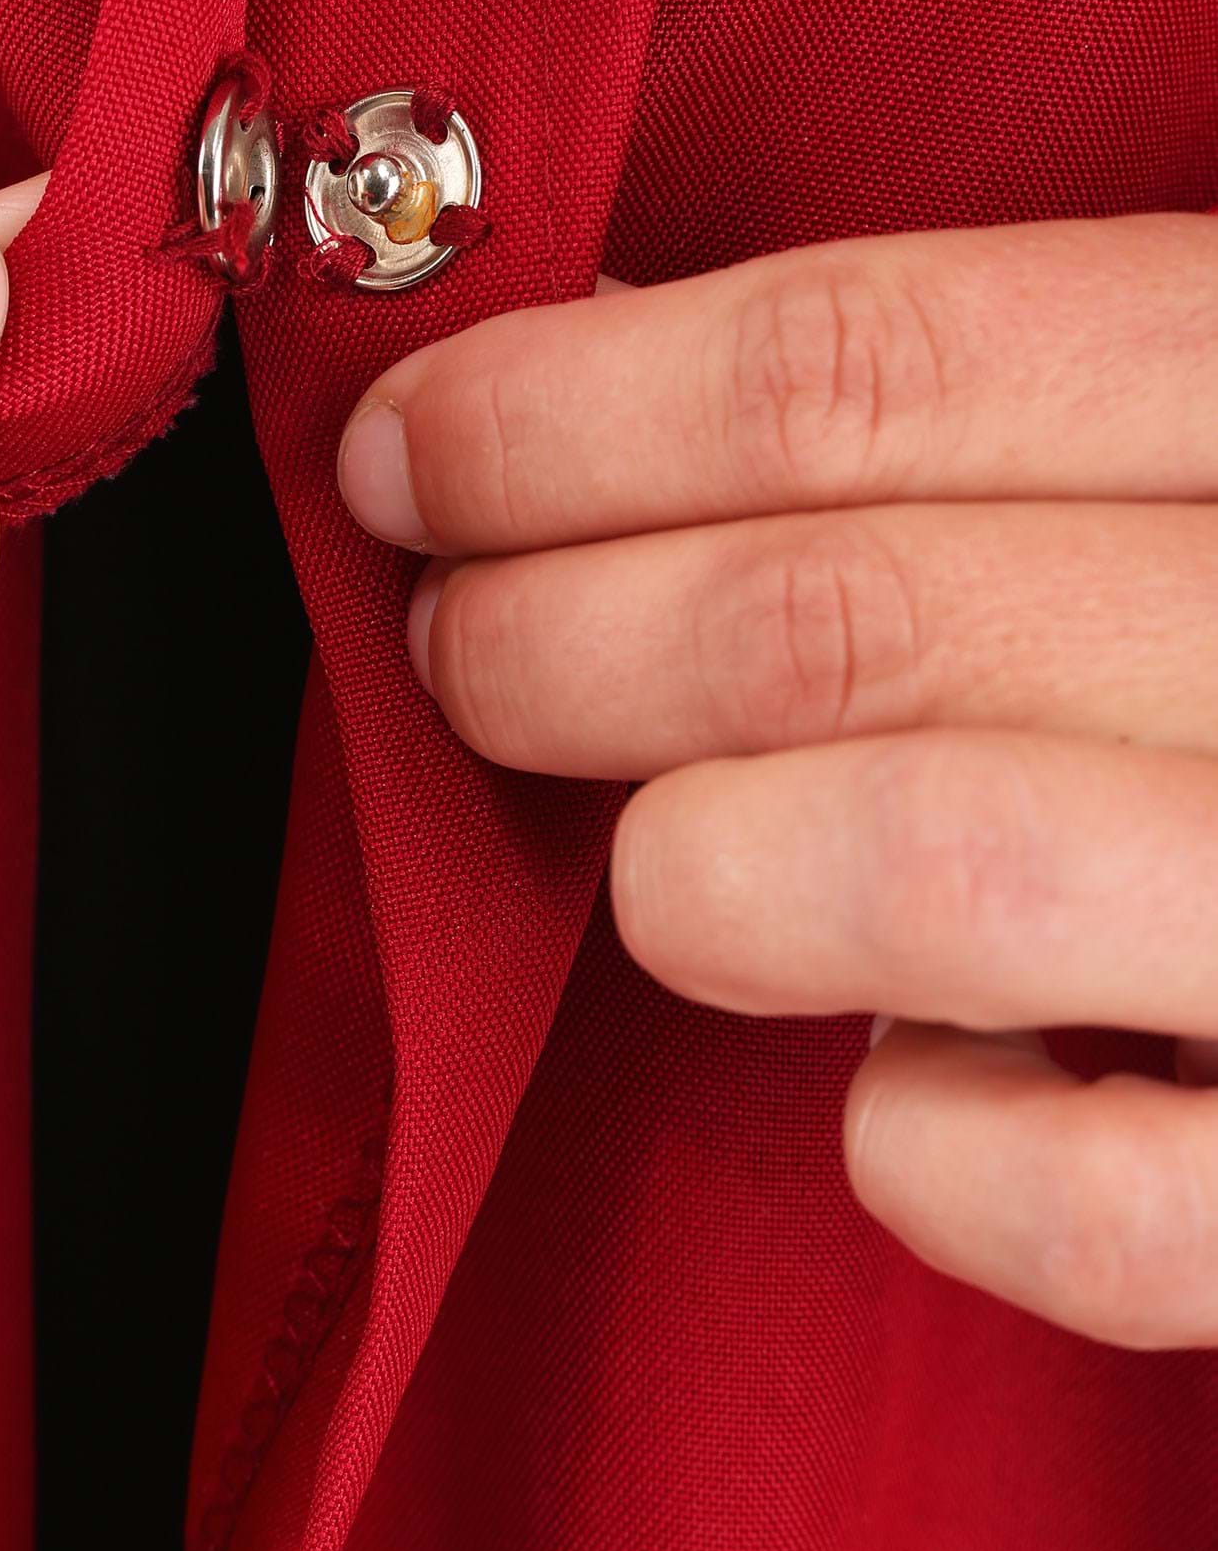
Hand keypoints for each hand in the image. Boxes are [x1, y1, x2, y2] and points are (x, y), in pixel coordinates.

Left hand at [338, 217, 1217, 1348]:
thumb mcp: (1205, 437)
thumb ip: (969, 407)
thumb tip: (583, 355)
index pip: (884, 360)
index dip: (576, 408)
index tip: (411, 446)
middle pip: (848, 610)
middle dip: (558, 629)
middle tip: (454, 637)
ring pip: (931, 865)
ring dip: (695, 864)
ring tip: (651, 858)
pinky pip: (1067, 1194)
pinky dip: (914, 1141)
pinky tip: (900, 1078)